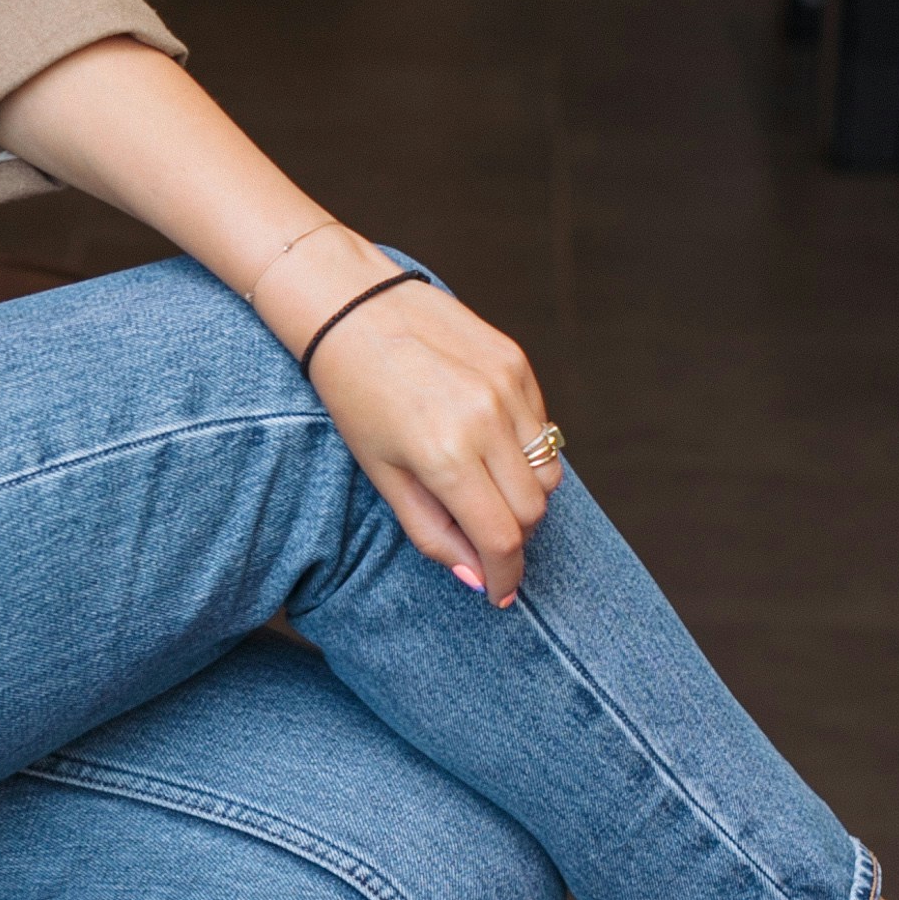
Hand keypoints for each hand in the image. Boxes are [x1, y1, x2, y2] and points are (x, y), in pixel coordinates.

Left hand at [297, 270, 563, 605]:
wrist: (350, 307)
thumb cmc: (354, 397)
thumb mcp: (381, 474)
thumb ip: (431, 531)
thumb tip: (475, 576)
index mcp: (445, 456)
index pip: (502, 537)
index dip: (505, 574)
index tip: (500, 591)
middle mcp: (486, 421)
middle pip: (533, 510)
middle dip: (513, 537)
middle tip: (482, 536)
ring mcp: (507, 387)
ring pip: (548, 472)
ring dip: (524, 495)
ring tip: (481, 486)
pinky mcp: (517, 361)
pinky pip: (542, 428)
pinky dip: (523, 451)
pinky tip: (483, 441)